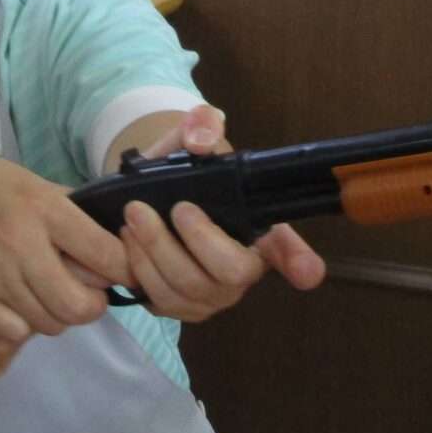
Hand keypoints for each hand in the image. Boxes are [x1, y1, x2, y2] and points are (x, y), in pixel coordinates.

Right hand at [0, 132, 128, 341]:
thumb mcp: (20, 178)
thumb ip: (61, 206)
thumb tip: (104, 230)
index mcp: (43, 207)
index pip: (107, 256)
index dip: (122, 269)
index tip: (119, 271)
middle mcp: (22, 243)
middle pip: (81, 305)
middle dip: (92, 306)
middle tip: (86, 295)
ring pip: (49, 323)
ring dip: (56, 315)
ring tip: (47, 296)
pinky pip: (14, 331)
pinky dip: (22, 324)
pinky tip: (16, 304)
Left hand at [120, 106, 326, 322]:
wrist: (143, 192)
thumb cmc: (183, 172)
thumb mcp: (191, 141)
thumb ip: (201, 127)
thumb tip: (199, 139)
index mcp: (258, 231)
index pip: (290, 250)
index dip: (301, 263)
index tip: (307, 271)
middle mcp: (240, 270)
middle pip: (230, 275)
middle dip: (192, 242)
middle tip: (161, 209)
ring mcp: (209, 295)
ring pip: (186, 291)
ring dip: (153, 254)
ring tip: (132, 218)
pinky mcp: (175, 305)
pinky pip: (156, 300)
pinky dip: (135, 270)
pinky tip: (124, 242)